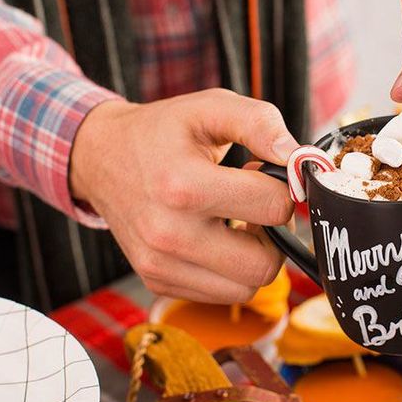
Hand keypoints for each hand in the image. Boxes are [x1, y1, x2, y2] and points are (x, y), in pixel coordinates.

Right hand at [69, 89, 297, 302]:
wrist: (101, 157)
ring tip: (239, 222)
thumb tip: (300, 158)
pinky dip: (230, 271)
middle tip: (259, 206)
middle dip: (275, 233)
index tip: (264, 173)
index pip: (273, 207)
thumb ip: (260, 122)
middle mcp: (169, 234)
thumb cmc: (163, 131)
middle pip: (265, 264)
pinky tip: (217, 237)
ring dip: (255, 257)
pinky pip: (220, 295)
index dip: (284, 188)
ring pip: (246, 288)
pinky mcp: (157, 280)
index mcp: (184, 185)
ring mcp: (160, 264)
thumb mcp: (210, 107)